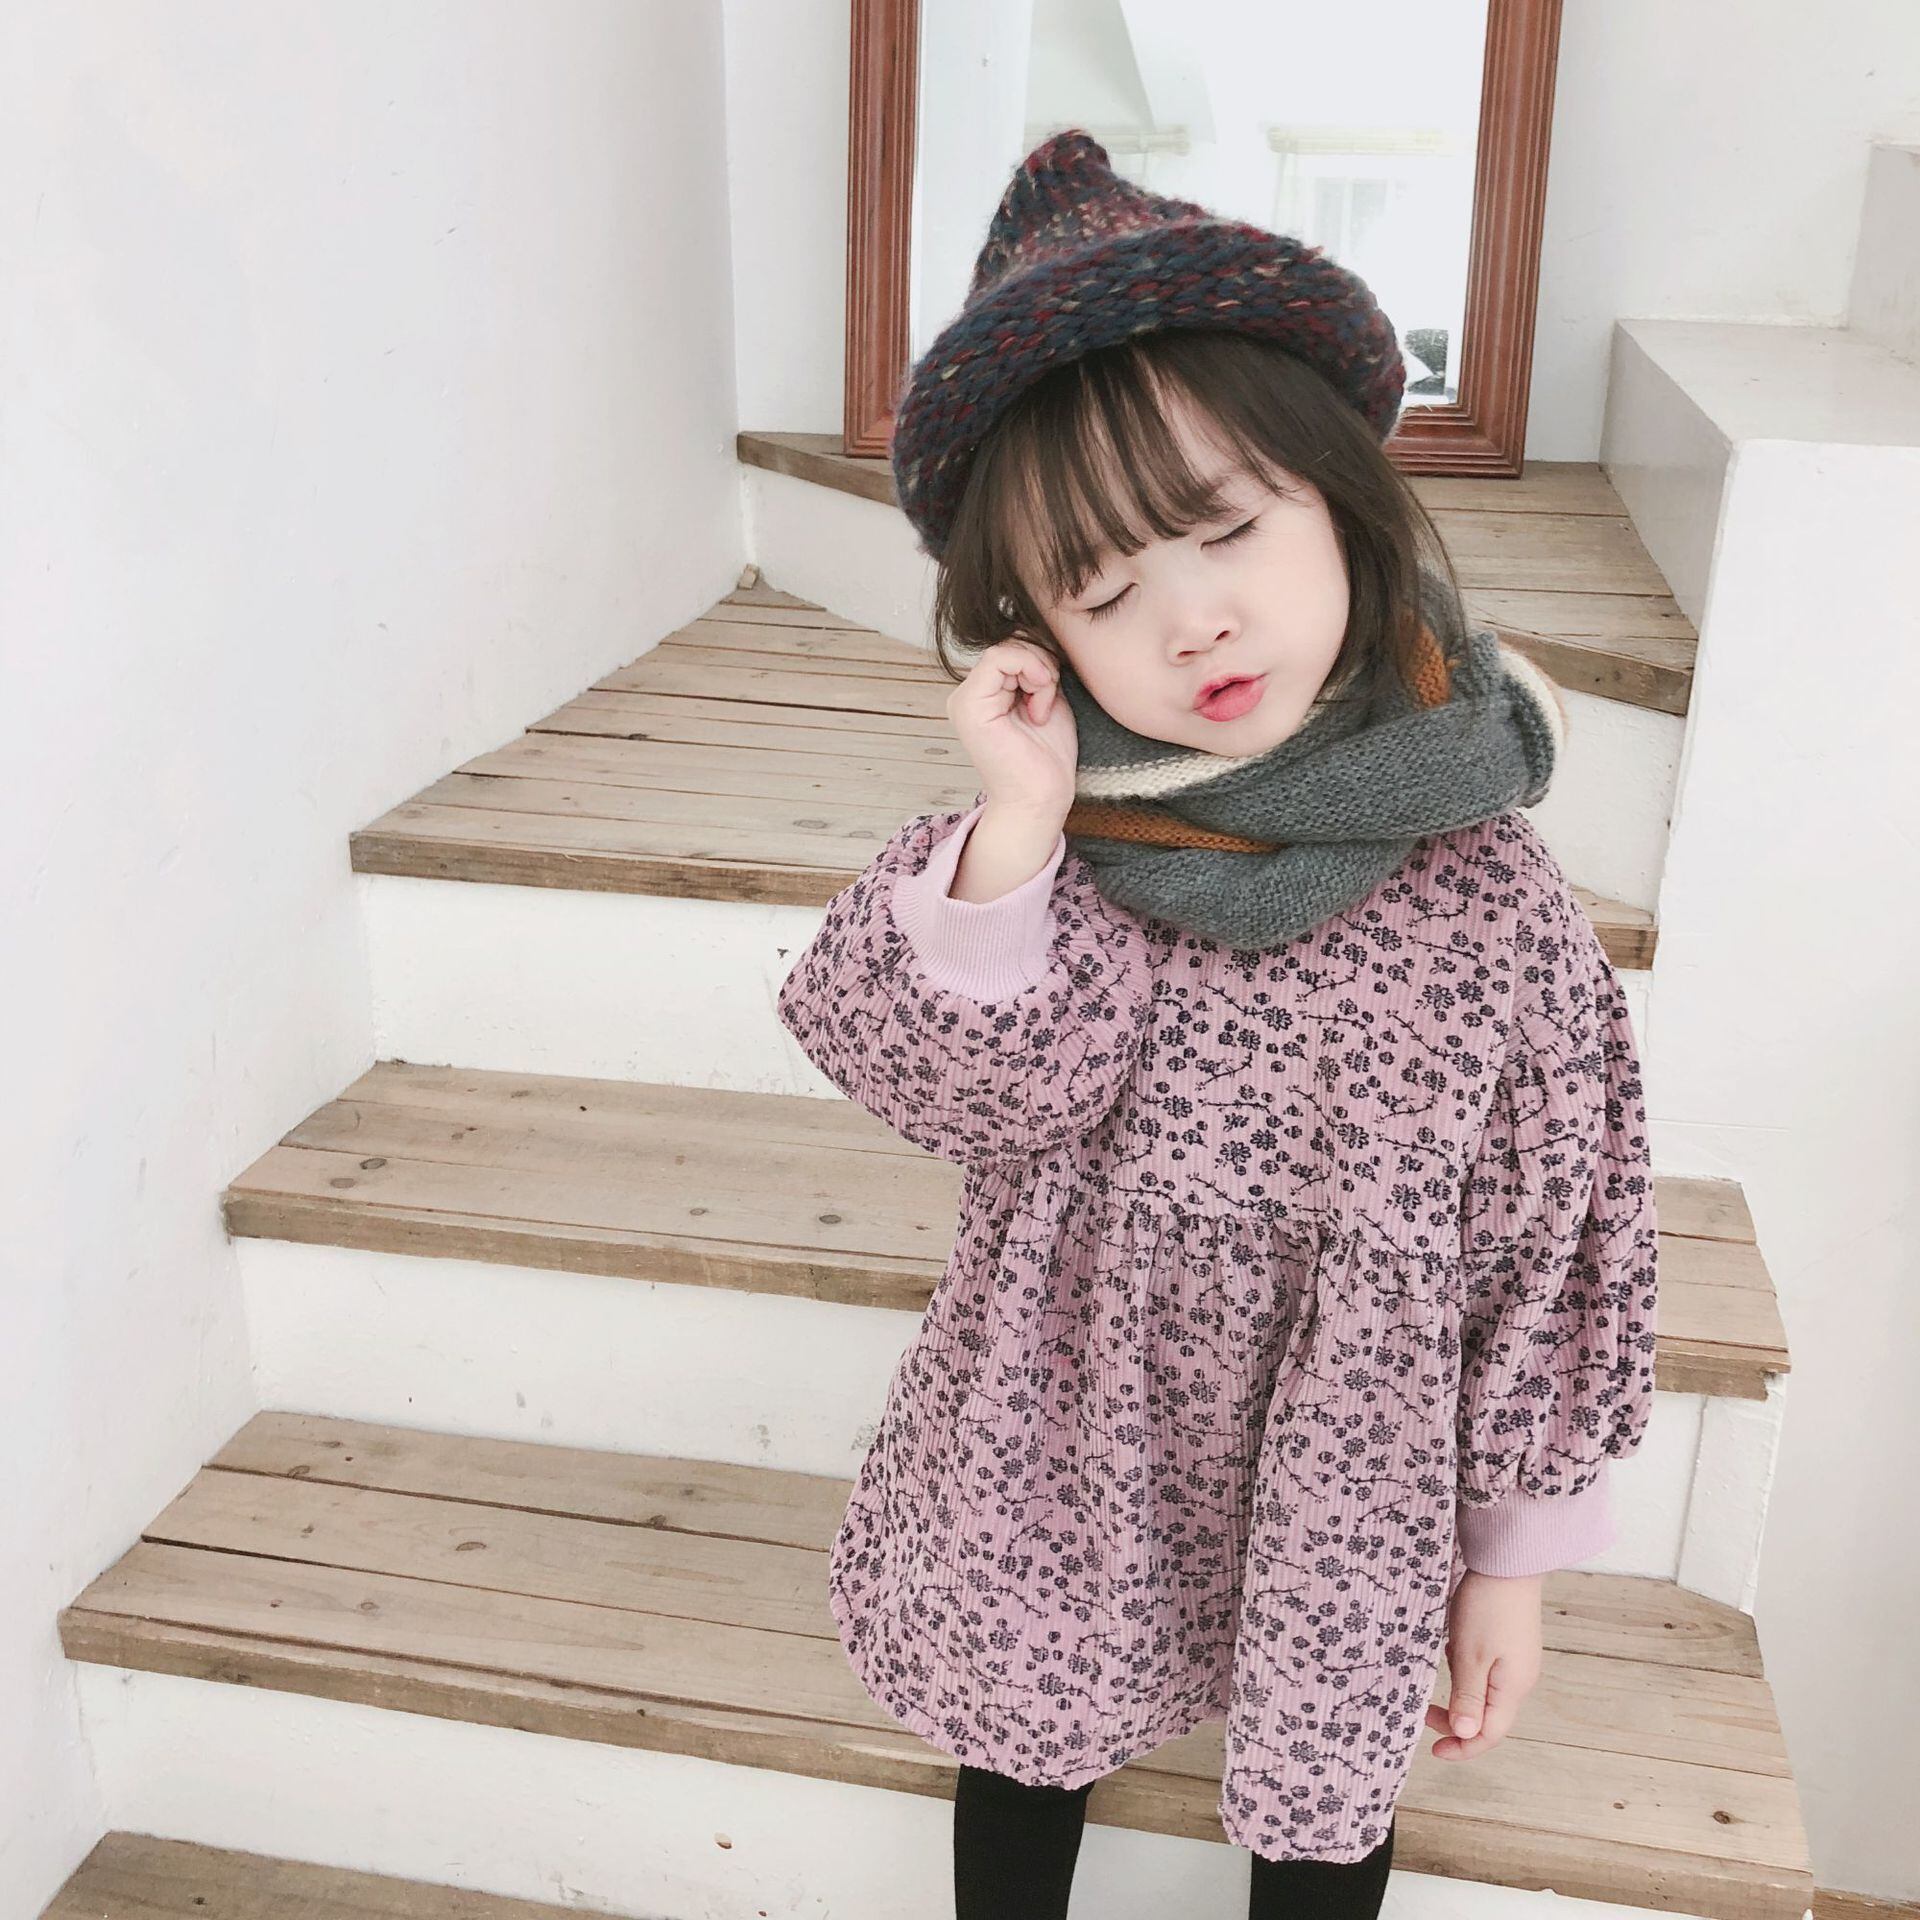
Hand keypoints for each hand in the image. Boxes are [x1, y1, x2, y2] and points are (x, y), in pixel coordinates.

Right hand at [946, 637, 1077, 824]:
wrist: (1041, 799)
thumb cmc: (1046, 757)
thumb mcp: (1046, 698)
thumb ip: (1036, 669)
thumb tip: (1037, 634)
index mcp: (984, 693)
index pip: (1012, 645)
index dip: (1040, 657)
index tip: (1052, 691)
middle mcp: (968, 694)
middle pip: (1010, 642)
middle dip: (1041, 662)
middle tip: (1048, 699)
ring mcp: (965, 700)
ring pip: (1007, 647)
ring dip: (1039, 672)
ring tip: (1042, 707)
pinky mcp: (970, 706)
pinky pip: (1000, 657)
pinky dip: (1031, 673)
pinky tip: (1038, 706)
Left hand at [1424, 1569, 1543, 1760]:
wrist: (1508, 1562)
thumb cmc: (1487, 1607)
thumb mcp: (1470, 1655)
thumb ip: (1467, 1697)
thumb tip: (1466, 1734)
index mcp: (1512, 1688)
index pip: (1490, 1735)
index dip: (1462, 1747)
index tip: (1433, 1749)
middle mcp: (1520, 1680)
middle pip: (1488, 1717)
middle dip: (1456, 1720)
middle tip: (1424, 1711)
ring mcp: (1517, 1661)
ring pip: (1485, 1693)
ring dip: (1460, 1692)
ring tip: (1443, 1663)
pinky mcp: (1510, 1643)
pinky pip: (1486, 1671)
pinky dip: (1466, 1669)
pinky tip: (1454, 1646)